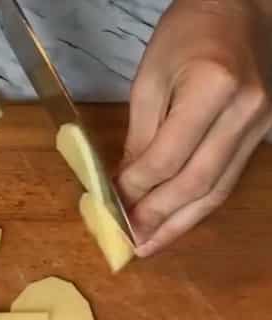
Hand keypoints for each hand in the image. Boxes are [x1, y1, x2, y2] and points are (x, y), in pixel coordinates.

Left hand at [118, 0, 271, 256]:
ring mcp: (260, 126)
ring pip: (217, 190)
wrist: (240, 9)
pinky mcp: (262, 135)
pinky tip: (176, 222)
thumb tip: (126, 185)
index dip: (137, 189)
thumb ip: (140, 135)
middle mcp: (246, 112)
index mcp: (213, 89)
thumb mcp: (149, 79)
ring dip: (180, 223)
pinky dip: (198, 206)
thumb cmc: (187, 34)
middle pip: (198, 183)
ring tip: (150, 246)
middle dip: (159, 219)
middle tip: (130, 244)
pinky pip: (227, 179)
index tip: (112, 208)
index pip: (168, 158)